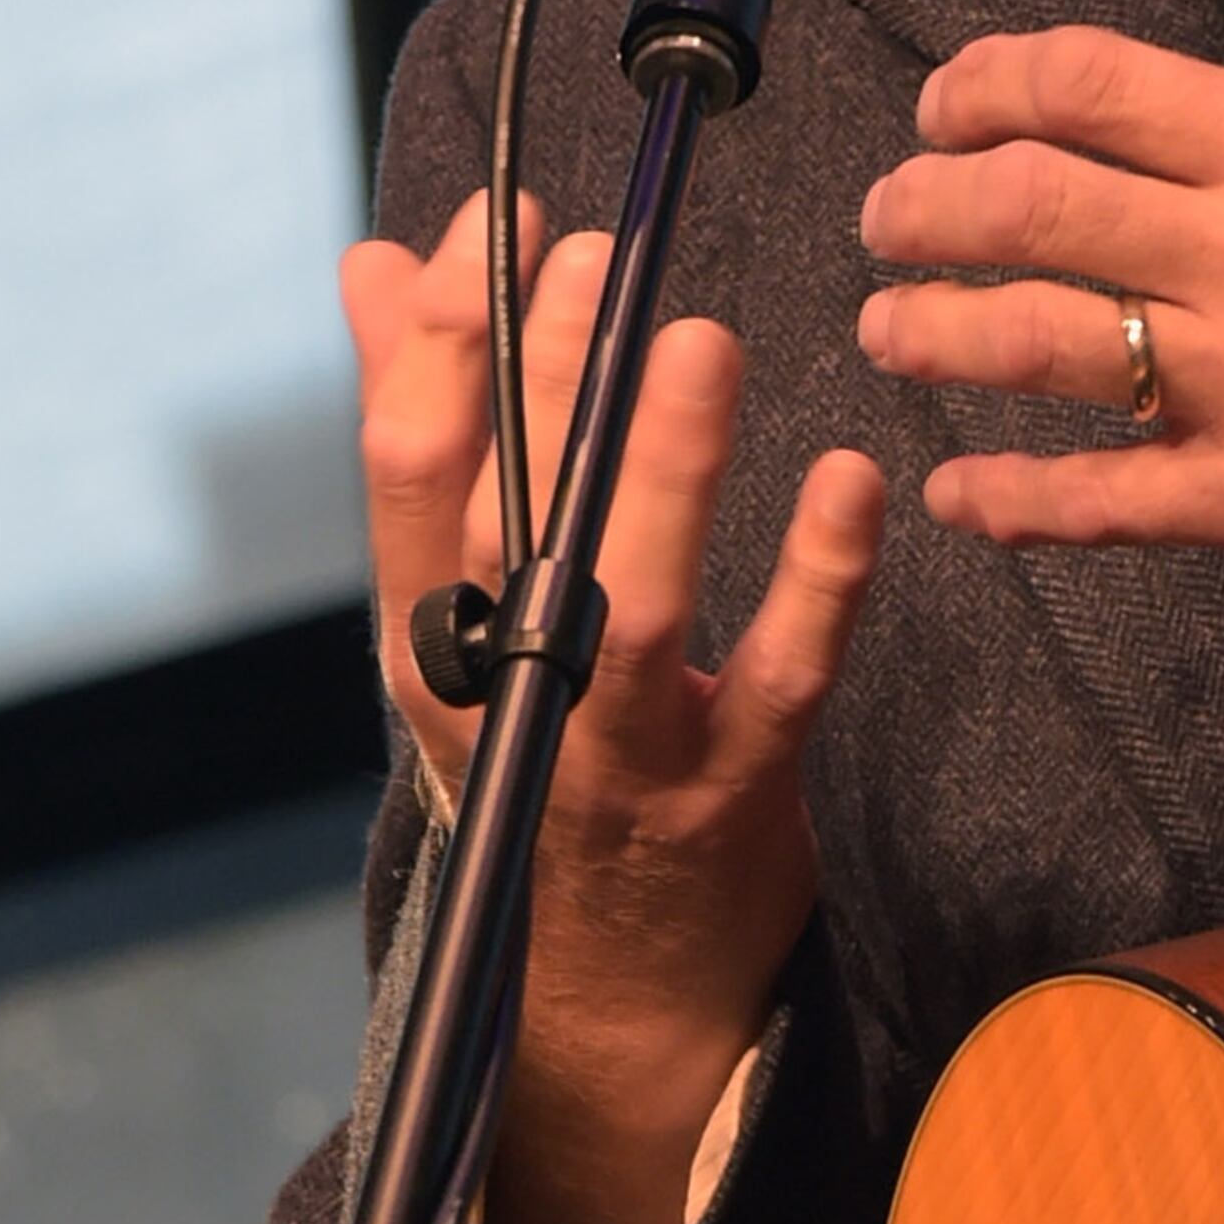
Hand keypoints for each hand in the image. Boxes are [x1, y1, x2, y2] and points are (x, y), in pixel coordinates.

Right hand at [345, 194, 883, 1223]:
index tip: (498, 220)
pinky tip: (849, 482)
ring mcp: (618, 754)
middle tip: (603, 253)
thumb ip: (428, 432)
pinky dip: (819, 581)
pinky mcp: (735, 797)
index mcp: (427, 634)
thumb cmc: (540, 759)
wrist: (610, 1004)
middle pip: (511, 515)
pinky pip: (782, 679)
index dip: (443, 334)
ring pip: (628, 600)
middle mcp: (506, 692)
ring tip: (699, 340)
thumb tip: (373, 266)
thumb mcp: (458, 615)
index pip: (407, 467)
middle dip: (545, 374)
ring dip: (663, 469)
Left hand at [854, 0, 1223, 643]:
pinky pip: (1102, 503)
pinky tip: (958, 493)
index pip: (1092, 84)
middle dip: (922, 205)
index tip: (944, 107)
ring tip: (888, 329)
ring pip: (1035, 348)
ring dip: (930, 334)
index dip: (983, 84)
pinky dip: (1010, 501)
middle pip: (1031, 207)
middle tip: (887, 219)